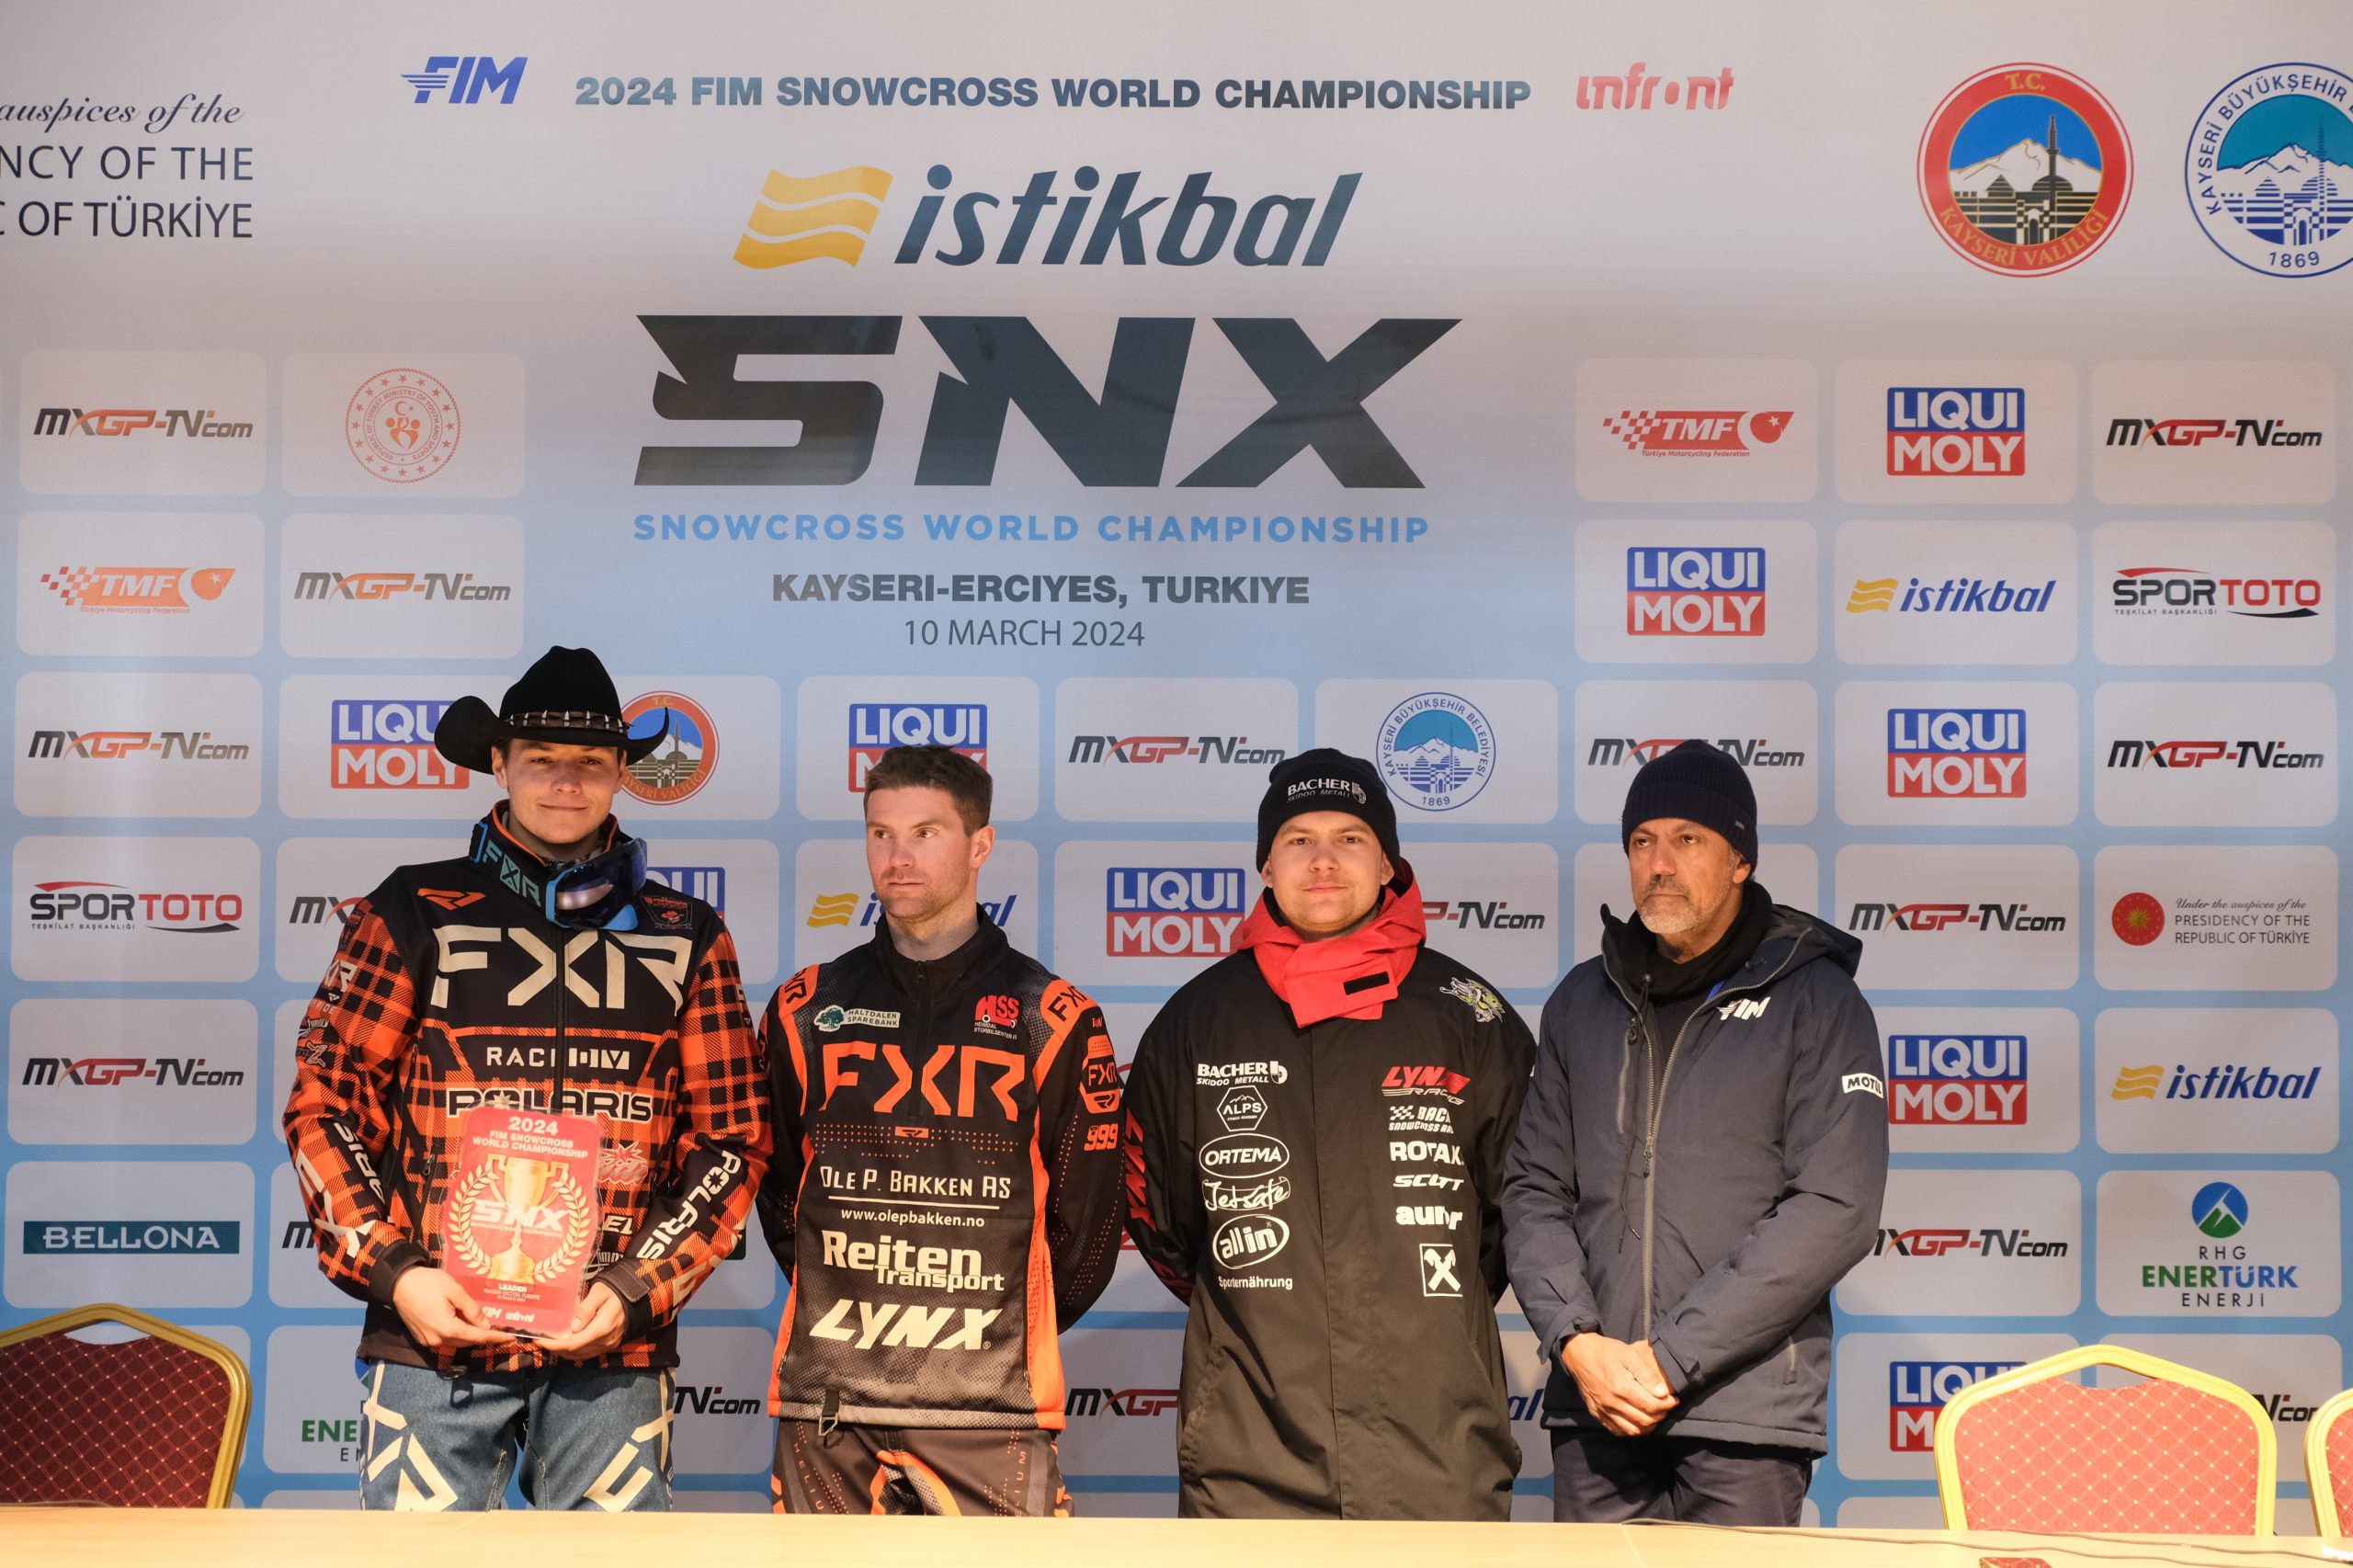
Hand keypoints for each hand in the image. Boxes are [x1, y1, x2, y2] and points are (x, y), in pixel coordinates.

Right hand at [390, 1267, 519, 1351]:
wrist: (398, 1283)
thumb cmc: (428, 1284)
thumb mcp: (455, 1292)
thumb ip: (472, 1310)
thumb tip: (486, 1325)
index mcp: (448, 1329)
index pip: (478, 1337)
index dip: (495, 1338)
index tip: (511, 1339)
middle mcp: (438, 1340)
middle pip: (467, 1342)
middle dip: (482, 1335)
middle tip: (497, 1327)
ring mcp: (428, 1341)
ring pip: (456, 1342)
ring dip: (469, 1335)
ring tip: (480, 1323)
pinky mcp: (421, 1338)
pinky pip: (444, 1339)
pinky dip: (455, 1333)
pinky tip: (461, 1322)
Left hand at [536, 1280, 627, 1359]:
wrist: (639, 1295)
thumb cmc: (617, 1290)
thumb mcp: (599, 1292)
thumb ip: (586, 1309)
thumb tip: (572, 1327)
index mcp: (601, 1328)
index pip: (572, 1343)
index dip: (554, 1345)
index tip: (538, 1340)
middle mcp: (605, 1341)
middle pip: (575, 1352)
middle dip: (555, 1349)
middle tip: (540, 1341)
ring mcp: (609, 1344)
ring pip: (581, 1355)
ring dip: (564, 1352)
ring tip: (551, 1344)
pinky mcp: (611, 1344)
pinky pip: (589, 1353)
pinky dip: (575, 1351)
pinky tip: (567, 1344)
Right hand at [1562, 1332, 1677, 1435]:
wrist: (1579, 1353)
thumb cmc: (1607, 1352)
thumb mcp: (1629, 1354)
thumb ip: (1647, 1374)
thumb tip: (1663, 1392)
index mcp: (1621, 1387)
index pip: (1651, 1406)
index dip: (1667, 1405)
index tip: (1673, 1399)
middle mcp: (1611, 1402)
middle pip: (1644, 1420)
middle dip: (1660, 1415)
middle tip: (1666, 1406)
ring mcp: (1603, 1410)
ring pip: (1632, 1430)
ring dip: (1648, 1426)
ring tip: (1654, 1415)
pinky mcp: (1596, 1413)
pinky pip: (1617, 1431)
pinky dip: (1631, 1430)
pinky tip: (1637, 1421)